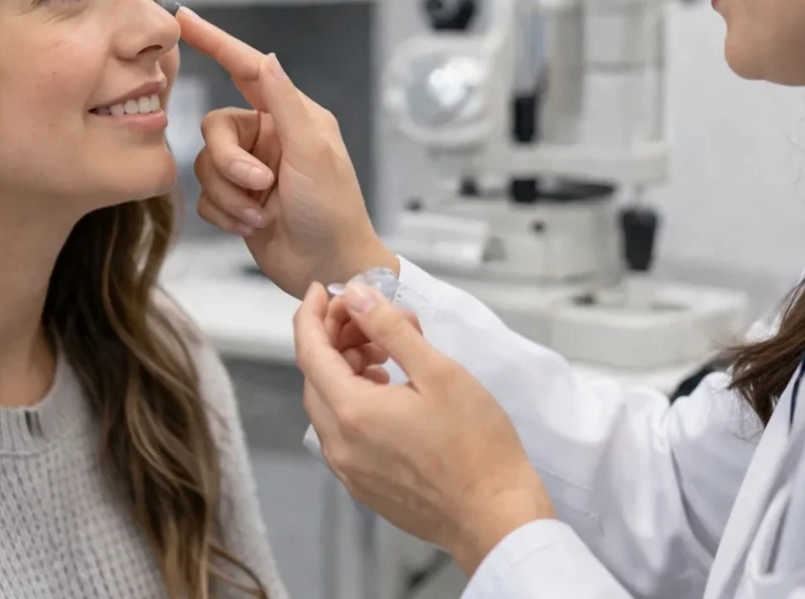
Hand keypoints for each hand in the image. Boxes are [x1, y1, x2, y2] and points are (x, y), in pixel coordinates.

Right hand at [177, 6, 396, 296]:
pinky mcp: (236, 202)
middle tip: (260, 185)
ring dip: (231, 195)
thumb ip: (284, 104)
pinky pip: (206, 197)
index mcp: (290, 116)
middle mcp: (267, 137)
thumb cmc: (334, 210)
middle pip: (215, 128)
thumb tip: (267, 58)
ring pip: (207, 165)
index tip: (184, 18)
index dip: (215, 42)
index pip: (246, 68)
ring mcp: (250, 170)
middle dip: (230, 162)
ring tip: (261, 213)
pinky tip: (253, 226)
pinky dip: (226, 213)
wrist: (329, 269)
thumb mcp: (312, 152)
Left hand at [294, 280, 555, 573]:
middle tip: (369, 320)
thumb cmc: (476, 443)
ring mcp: (348, 471)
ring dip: (344, 372)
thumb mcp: (438, 372)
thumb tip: (355, 295)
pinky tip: (387, 394)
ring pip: (327, 407)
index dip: (311, 315)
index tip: (320, 289)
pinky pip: (341, 435)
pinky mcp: (363, 487)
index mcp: (352, 412)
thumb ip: (391, 329)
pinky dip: (352, 404)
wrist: (494, 516)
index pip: (310, 352)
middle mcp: (338, 445)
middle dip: (333, 340)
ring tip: (385, 356)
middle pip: (315, 378)